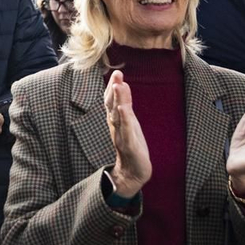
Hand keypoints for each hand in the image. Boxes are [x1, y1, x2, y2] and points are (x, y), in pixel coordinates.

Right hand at [103, 70, 150, 197]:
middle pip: (111, 105)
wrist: (133, 171)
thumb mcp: (129, 121)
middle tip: (117, 74)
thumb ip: (125, 104)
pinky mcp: (128, 144)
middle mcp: (115, 126)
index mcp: (116, 120)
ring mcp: (120, 135)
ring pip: (117, 115)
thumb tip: (123, 84)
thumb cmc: (131, 145)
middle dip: (113, 89)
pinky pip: (125, 130)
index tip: (116, 73)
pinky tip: (123, 109)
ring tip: (119, 86)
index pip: (111, 101)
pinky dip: (123, 119)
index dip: (113, 87)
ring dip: (117, 100)